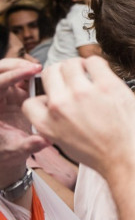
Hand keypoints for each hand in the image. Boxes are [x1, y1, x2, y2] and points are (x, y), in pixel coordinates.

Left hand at [0, 59, 48, 186]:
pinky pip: (19, 78)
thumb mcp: (15, 151)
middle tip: (35, 67)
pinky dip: (29, 74)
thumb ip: (28, 145)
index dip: (14, 75)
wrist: (7, 154)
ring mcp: (5, 95)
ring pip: (7, 71)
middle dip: (15, 65)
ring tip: (39, 70)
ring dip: (22, 67)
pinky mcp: (14, 95)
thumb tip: (44, 140)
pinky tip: (41, 77)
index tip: (32, 70)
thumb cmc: (6, 152)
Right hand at [22, 57, 134, 177]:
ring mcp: (82, 93)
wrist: (127, 159)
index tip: (58, 97)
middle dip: (62, 74)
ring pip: (70, 63)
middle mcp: (60, 105)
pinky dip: (97, 64)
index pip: (31, 101)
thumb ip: (56, 124)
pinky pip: (94, 61)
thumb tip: (55, 105)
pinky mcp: (106, 85)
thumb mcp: (66, 145)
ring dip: (79, 66)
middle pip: (50, 73)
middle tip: (76, 79)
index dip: (46, 97)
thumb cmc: (103, 155)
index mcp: (47, 123)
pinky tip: (103, 74)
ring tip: (90, 74)